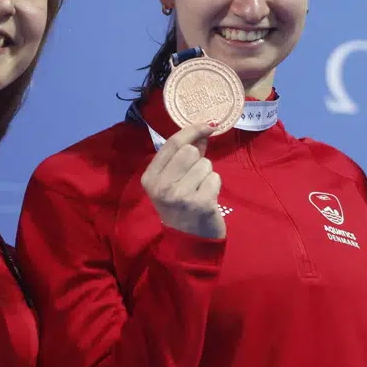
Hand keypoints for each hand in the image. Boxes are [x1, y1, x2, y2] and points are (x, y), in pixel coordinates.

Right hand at [142, 122, 225, 239]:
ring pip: (205, 164)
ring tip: (199, 190)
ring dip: (207, 174)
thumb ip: (184, 156)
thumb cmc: (180, 206)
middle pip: (190, 151)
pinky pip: (215, 178)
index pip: (172, 143)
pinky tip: (207, 198)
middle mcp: (162, 186)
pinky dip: (214, 185)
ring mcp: (181, 195)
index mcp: (150, 178)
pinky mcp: (201, 203)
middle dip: (198, 159)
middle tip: (195, 177)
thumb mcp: (172, 181)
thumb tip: (203, 131)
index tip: (208, 125)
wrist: (188, 241)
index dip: (192, 130)